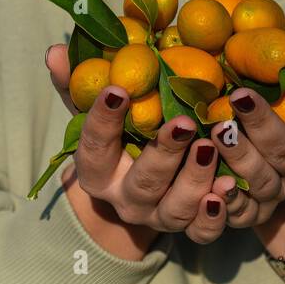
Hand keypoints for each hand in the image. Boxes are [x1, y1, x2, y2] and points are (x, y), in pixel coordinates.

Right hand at [46, 46, 233, 243]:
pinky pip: (202, 231)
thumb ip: (77, 84)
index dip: (104, 120)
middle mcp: (126, 200)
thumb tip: (54, 52)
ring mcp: (159, 217)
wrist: (142, 191)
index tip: (118, 89)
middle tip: (184, 122)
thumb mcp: (95, 112)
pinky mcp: (189, 229)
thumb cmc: (120, 137)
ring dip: (196, 178)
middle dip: (164, 153)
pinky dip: (216, 214)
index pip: (95, 146)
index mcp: (98, 171)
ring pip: (176, 208)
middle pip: (143, 183)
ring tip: (211, 146)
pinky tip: (230, 184)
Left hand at [211, 44, 284, 226]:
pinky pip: (241, 213)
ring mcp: (275, 192)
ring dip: (240, 156)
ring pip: (262, 181)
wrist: (260, 165)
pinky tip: (215, 185)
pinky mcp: (250, 214)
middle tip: (239, 95)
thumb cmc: (278, 112)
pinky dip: (229, 202)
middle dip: (264, 123)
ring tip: (217, 130)